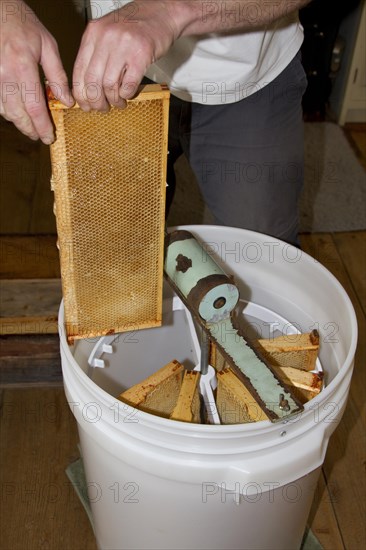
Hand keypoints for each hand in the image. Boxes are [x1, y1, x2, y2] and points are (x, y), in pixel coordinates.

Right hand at [0, 0, 73, 142]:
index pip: (35, 107)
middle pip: (18, 114)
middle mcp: (4, 74)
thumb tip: (67, 101)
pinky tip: (16, 111)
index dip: (42, 126)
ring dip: (18, 121)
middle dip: (30, 129)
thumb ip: (57, 75)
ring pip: (4, 110)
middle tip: (40, 136)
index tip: (49, 137)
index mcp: (23, 67)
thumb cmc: (21, 23)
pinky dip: (6, 110)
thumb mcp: (47, 45)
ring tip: (30, 126)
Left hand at [72, 1, 178, 110]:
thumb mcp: (107, 34)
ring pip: (109, 86)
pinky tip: (128, 94)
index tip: (84, 104)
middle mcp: (105, 38)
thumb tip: (87, 87)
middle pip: (92, 81)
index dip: (80, 93)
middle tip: (101, 108)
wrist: (161, 14)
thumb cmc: (135, 27)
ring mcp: (123, 46)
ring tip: (118, 103)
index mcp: (93, 33)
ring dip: (113, 101)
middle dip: (95, 101)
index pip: (79, 70)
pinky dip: (126, 95)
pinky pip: (128, 85)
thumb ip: (96, 55)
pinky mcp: (140, 56)